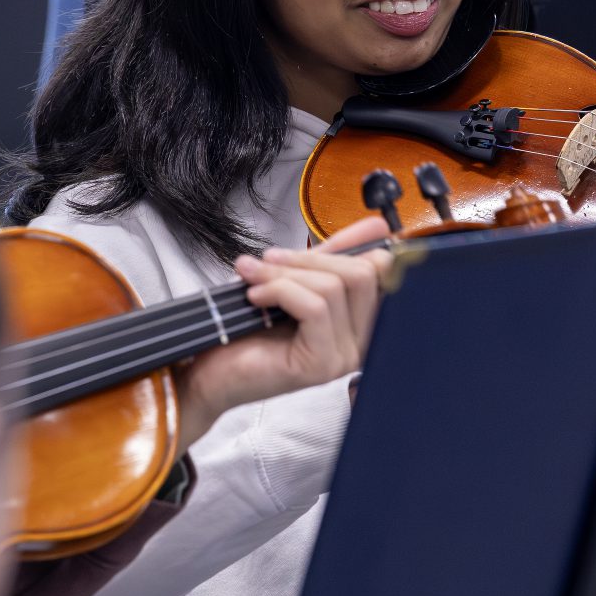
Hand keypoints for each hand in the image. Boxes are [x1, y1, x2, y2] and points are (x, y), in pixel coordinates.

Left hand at [172, 216, 391, 453]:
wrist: (212, 370)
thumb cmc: (248, 331)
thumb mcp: (296, 281)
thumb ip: (330, 257)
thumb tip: (373, 225)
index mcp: (361, 318)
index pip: (382, 269)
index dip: (355, 244)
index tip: (324, 238)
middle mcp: (362, 341)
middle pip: (361, 273)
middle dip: (307, 258)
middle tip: (269, 260)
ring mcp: (345, 356)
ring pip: (333, 288)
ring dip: (283, 273)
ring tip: (252, 276)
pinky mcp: (322, 364)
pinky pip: (315, 308)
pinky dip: (279, 291)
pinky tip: (256, 297)